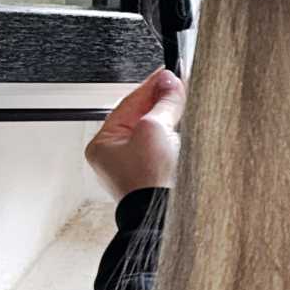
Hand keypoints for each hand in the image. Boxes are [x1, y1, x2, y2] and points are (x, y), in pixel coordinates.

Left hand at [85, 67, 184, 199]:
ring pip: (154, 133)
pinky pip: (164, 148)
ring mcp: (136, 168)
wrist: (165, 215)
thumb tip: (169, 83)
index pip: (128, 105)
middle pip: (141, 118)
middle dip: (161, 102)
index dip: (150, 86)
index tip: (167, 74)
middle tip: (177, 86)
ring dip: (169, 119)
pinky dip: (175, 137)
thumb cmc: (149, 180)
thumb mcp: (155, 129)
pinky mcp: (155, 177)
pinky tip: (185, 129)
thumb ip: (163, 103)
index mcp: (104, 144)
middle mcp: (117, 157)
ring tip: (183, 103)